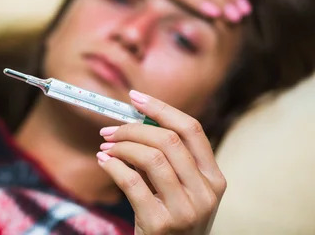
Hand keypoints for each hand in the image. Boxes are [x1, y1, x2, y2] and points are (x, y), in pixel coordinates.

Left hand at [97, 90, 225, 233]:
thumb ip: (165, 159)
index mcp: (214, 178)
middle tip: (109, 130)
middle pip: (169, 140)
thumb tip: (134, 121)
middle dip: (133, 128)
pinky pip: (132, 182)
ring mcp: (186, 210)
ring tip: (105, 148)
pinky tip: (104, 162)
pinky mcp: (161, 224)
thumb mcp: (179, 190)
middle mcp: (206, 193)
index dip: (161, 109)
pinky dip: (113, 166)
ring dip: (121, 146)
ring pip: (151, 158)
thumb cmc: (170, 219)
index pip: (192, 129)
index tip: (135, 98)